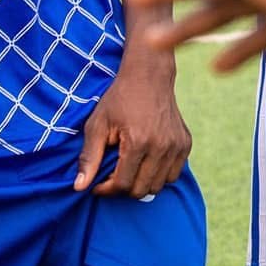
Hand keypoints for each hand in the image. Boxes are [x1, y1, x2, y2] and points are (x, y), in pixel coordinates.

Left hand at [74, 50, 190, 197]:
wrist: (149, 75)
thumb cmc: (120, 98)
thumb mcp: (97, 124)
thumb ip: (89, 157)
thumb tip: (79, 187)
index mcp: (138, 142)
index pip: (122, 185)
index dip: (105, 190)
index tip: (96, 184)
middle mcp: (161, 146)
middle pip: (140, 190)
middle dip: (122, 188)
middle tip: (111, 176)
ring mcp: (176, 145)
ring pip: (158, 186)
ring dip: (141, 183)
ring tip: (129, 169)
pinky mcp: (185, 143)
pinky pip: (173, 175)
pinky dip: (159, 175)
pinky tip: (146, 162)